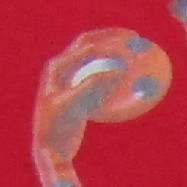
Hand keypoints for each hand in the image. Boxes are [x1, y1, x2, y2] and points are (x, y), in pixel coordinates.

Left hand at [34, 30, 170, 166]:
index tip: (133, 52)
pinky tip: (132, 79)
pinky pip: (100, 77)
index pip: (88, 47)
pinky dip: (116, 74)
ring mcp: (70, 79)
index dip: (112, 45)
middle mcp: (62, 68)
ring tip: (135, 53)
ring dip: (116, 52)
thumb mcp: (74, 106)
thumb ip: (93, 86)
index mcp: (57, 66)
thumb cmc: (58, 128)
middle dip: (113, 37)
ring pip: (97, 59)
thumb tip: (119, 71)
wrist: (50, 149)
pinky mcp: (78, 91)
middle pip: (91, 44)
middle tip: (136, 38)